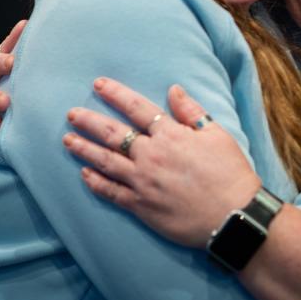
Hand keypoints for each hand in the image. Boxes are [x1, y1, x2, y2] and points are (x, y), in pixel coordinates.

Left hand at [64, 77, 261, 248]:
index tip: (98, 85)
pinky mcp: (141, 206)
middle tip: (72, 114)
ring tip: (67, 140)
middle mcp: (151, 155)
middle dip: (90, 121)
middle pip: (113, 134)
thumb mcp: (217, 134)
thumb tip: (173, 89)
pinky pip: (111, 192)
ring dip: (84, 149)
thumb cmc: (230, 172)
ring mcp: (143, 182)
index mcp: (171, 135)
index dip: (116, 94)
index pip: (137, 108)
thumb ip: (192, 111)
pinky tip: (83, 175)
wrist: (233, 214)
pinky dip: (95, 183)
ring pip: (105, 161)